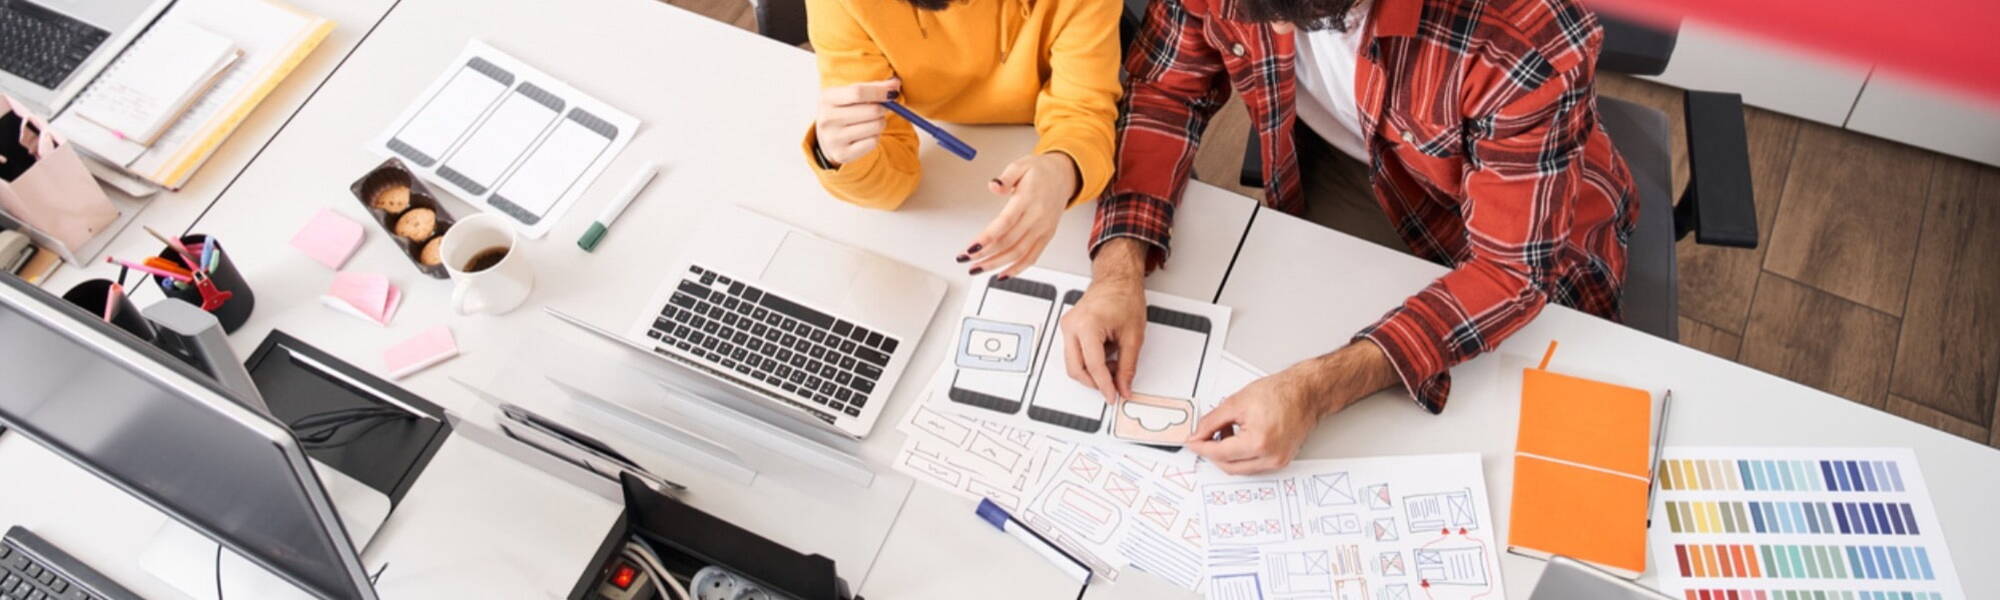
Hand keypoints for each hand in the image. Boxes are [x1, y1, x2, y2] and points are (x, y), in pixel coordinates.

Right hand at [813, 79, 900, 165]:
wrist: (828, 138)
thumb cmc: (844, 110)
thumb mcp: (851, 94)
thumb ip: (874, 87)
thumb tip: (895, 84)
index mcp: (827, 98)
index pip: (858, 92)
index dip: (880, 91)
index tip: (893, 92)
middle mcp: (827, 119)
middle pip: (872, 110)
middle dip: (884, 108)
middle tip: (884, 108)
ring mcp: (833, 138)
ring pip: (876, 126)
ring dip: (880, 123)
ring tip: (872, 122)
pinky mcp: (842, 154)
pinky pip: (873, 142)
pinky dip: (875, 137)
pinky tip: (866, 135)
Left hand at [959, 152, 1078, 278]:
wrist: (1064, 176)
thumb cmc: (1040, 171)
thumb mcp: (1021, 164)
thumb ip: (1006, 176)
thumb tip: (994, 185)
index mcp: (1028, 199)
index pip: (1005, 222)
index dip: (986, 238)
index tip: (971, 248)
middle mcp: (1037, 217)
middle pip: (1009, 242)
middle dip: (985, 255)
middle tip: (965, 260)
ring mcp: (1043, 229)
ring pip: (1019, 253)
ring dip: (996, 264)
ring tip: (977, 269)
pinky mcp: (1047, 236)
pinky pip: (1032, 257)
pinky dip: (1017, 269)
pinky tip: (1002, 274)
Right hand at [1059, 246, 1146, 402]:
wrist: (1117, 279)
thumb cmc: (1124, 297)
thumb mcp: (1133, 336)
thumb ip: (1128, 366)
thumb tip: (1124, 386)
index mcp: (1087, 325)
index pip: (1093, 366)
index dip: (1105, 385)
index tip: (1113, 396)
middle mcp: (1072, 326)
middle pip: (1076, 369)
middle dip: (1095, 381)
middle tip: (1114, 384)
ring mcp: (1067, 326)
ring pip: (1074, 363)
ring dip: (1093, 370)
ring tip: (1114, 361)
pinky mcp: (1069, 328)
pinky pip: (1075, 353)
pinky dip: (1090, 360)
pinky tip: (1106, 354)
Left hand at [1186, 341, 1397, 473]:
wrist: (1307, 393)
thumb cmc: (1281, 393)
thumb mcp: (1237, 402)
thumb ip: (1212, 420)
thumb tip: (1198, 432)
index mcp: (1259, 443)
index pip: (1219, 453)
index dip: (1201, 447)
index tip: (1191, 442)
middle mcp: (1270, 457)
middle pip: (1228, 466)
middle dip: (1212, 452)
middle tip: (1203, 437)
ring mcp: (1277, 462)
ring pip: (1240, 468)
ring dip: (1226, 455)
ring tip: (1224, 431)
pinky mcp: (1281, 461)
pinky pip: (1253, 465)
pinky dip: (1240, 455)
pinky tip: (1237, 438)